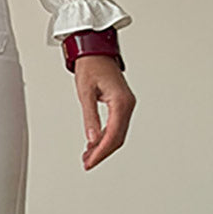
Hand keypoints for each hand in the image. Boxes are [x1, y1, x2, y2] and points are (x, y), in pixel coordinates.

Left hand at [73, 54, 134, 170]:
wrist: (95, 50)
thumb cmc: (91, 66)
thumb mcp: (85, 92)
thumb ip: (90, 117)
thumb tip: (91, 138)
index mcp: (121, 102)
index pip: (113, 134)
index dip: (101, 151)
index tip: (90, 162)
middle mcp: (127, 104)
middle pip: (117, 138)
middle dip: (102, 152)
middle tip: (87, 163)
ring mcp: (126, 105)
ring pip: (117, 134)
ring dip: (103, 146)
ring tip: (88, 156)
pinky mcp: (121, 104)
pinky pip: (116, 126)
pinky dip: (105, 137)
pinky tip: (93, 143)